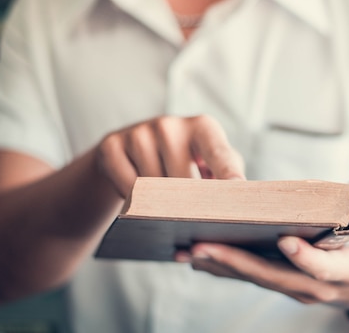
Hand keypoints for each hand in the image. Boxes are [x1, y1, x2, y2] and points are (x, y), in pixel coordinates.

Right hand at [96, 115, 244, 197]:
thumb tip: (237, 197)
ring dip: (159, 205)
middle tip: (192, 224)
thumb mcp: (208, 163)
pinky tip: (139, 202)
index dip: (228, 174)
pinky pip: (128, 187)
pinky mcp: (112, 145)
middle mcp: (170, 124)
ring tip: (164, 211)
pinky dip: (134, 201)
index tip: (237, 190)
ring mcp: (139, 132)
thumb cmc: (182, 162)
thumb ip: (226, 174)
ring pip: (153, 186)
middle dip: (189, 205)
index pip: (219, 154)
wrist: (129, 153)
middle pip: (183, 180)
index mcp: (203, 127)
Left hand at [175, 180, 348, 310]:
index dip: (305, 258)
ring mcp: (297, 287)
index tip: (284, 241)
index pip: (325, 269)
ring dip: (219, 265)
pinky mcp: (284, 280)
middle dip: (237, 262)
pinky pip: (249, 275)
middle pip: (273, 277)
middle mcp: (317, 285)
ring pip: (254, 279)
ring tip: (184, 247)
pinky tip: (193, 251)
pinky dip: (222, 264)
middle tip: (200, 245)